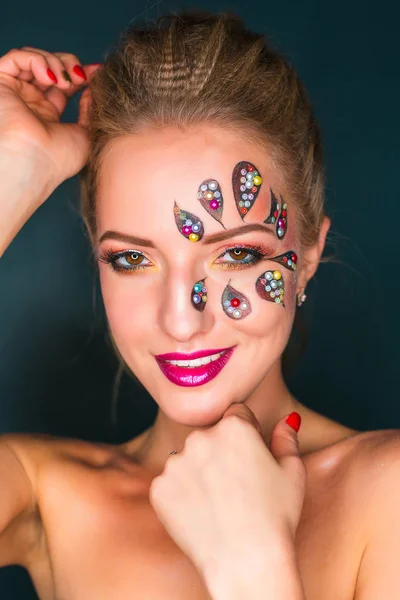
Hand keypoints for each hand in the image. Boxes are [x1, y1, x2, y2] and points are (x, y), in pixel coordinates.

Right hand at [0, 47, 100, 198]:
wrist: (33, 163)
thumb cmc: (57, 160)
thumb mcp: (85, 135)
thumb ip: (89, 111)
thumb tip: (93, 89)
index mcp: (48, 116)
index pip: (65, 85)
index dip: (81, 74)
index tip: (98, 71)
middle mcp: (30, 103)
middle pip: (51, 67)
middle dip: (69, 64)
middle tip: (80, 77)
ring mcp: (16, 93)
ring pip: (35, 59)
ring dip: (55, 62)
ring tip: (65, 81)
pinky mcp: (1, 85)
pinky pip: (16, 57)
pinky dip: (36, 59)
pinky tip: (50, 77)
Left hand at [149, 404, 306, 580]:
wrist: (246, 562)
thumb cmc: (275, 518)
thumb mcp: (293, 473)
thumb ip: (286, 439)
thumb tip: (288, 419)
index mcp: (234, 427)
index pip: (236, 415)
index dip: (246, 435)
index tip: (249, 459)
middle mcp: (200, 437)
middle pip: (209, 436)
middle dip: (219, 452)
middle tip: (235, 485)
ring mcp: (175, 463)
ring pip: (188, 459)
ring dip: (198, 472)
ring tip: (218, 502)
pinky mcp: (158, 488)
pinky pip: (170, 484)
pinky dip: (181, 495)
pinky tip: (200, 513)